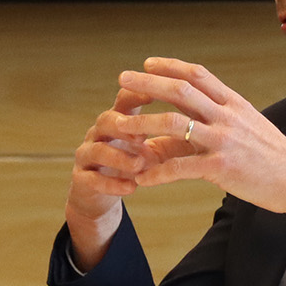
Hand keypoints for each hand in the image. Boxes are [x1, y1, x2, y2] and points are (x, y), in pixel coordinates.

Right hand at [65, 82, 170, 270]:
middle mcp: (100, 133)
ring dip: (120, 157)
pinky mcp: (82, 180)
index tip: (160, 95)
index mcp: (119, 119)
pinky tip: (131, 188)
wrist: (100, 192)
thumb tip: (203, 110)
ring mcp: (87, 156)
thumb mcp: (150, 144)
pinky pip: (92, 180)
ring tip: (140, 165)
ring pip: (97, 150)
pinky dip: (112, 184)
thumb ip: (168, 129)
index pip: (127, 98)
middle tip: (143, 136)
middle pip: (106, 119)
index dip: (141, 93)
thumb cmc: (131, 162)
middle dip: (126, 126)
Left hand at [102, 59, 285, 225]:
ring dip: (141, 124)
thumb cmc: (276, 156)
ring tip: (118, 127)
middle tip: (122, 80)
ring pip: (174, 124)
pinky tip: (142, 177)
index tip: (147, 63)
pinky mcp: (222, 168)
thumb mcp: (251, 126)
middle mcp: (228, 117)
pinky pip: (181, 168)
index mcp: (235, 104)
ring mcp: (224, 141)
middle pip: (180, 91)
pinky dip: (158, 172)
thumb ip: (224, 117)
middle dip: (147, 83)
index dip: (170, 66)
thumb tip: (200, 112)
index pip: (198, 75)